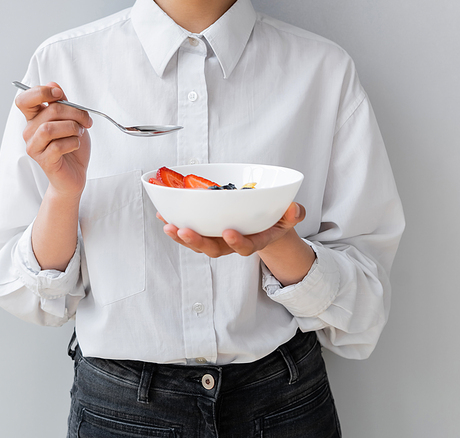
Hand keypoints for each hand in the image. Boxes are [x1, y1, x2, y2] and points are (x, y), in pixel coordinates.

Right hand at [16, 82, 91, 197]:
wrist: (76, 173)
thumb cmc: (72, 145)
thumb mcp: (71, 119)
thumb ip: (62, 102)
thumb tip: (53, 84)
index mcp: (35, 118)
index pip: (24, 100)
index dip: (41, 92)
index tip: (60, 94)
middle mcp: (30, 131)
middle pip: (49, 110)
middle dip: (75, 112)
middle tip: (86, 121)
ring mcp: (34, 147)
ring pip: (50, 128)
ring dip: (72, 128)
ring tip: (79, 133)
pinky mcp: (44, 161)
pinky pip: (57, 146)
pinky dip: (72, 143)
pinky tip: (75, 145)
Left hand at [157, 202, 305, 257]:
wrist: (264, 225)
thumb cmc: (276, 219)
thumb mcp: (289, 217)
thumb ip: (293, 214)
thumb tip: (295, 209)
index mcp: (254, 240)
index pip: (245, 247)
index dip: (237, 243)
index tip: (229, 232)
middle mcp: (232, 243)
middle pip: (214, 249)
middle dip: (198, 242)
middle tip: (185, 231)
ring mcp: (217, 238)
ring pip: (198, 242)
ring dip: (181, 236)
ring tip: (169, 226)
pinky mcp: (206, 230)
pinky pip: (189, 230)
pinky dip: (175, 223)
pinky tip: (164, 214)